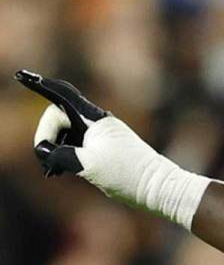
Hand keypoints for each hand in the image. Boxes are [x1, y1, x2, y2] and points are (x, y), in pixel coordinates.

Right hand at [15, 69, 209, 227]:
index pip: (61, 96)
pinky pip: (77, 146)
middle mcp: (99, 124)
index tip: (22, 77)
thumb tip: (46, 151)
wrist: (161, 188)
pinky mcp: (107, 150)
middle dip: (46, 136)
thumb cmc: (128, 174)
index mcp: (95, 120)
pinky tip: (59, 172)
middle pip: (59, 118)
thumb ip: (60, 155)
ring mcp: (103, 137)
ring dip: (55, 149)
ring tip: (53, 172)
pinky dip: (66, 155)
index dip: (40, 86)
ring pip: (67, 134)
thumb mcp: (88, 165)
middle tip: (46, 163)